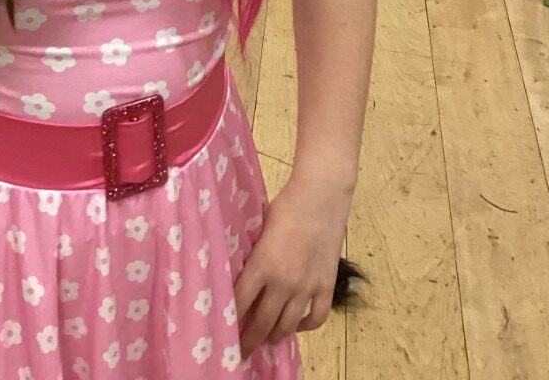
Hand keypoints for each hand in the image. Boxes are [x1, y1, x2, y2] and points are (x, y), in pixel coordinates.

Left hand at [232, 174, 350, 359]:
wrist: (320, 197)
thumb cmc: (285, 206)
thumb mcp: (259, 229)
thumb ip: (250, 254)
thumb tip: (237, 269)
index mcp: (262, 265)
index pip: (239, 302)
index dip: (230, 320)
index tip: (222, 332)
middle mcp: (284, 282)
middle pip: (263, 323)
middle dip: (249, 340)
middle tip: (241, 350)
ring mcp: (307, 287)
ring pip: (288, 325)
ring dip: (274, 336)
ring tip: (266, 339)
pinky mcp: (326, 286)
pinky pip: (316, 318)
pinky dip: (305, 326)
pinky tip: (296, 325)